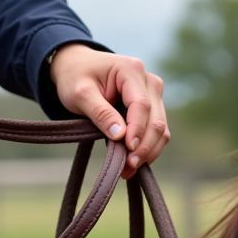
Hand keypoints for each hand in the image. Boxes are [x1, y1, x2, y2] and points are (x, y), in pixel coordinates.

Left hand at [49, 44, 168, 177]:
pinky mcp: (154, 108)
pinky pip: (157, 132)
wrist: (77, 67)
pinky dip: (148, 148)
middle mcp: (150, 81)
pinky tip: (134, 162)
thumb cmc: (75, 77)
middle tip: (129, 167)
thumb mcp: (80, 93)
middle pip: (156, 120)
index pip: (141, 105)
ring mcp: (154, 95)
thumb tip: (121, 136)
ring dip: (149, 151)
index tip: (128, 150)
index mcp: (132, 70)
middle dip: (145, 146)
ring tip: (129, 169)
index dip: (137, 130)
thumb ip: (100, 113)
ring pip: (161, 129)